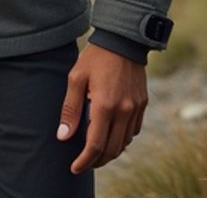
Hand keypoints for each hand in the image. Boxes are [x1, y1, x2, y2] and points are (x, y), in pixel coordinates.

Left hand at [56, 43, 146, 172]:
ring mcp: (136, 108)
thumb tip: (63, 136)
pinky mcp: (143, 104)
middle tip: (84, 163)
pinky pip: (134, 131)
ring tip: (97, 152)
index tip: (75, 167)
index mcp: (105, 105)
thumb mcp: (76, 78)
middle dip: (97, 161)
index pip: (95, 145)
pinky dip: (123, 139)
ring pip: (124, 143)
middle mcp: (123, 111)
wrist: (123, 39)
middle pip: (111, 149)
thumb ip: (70, 109)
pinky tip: (112, 134)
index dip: (84, 161)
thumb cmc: (96, 57)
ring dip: (111, 152)